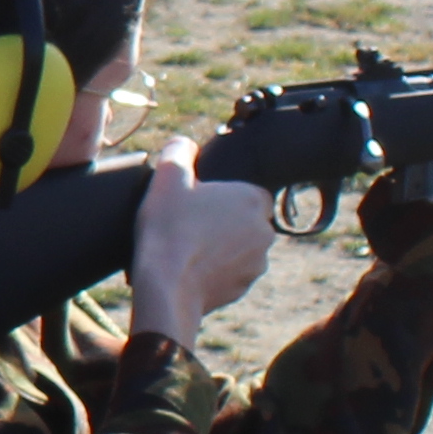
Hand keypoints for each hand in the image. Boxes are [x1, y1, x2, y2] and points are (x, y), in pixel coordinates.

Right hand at [123, 135, 280, 354]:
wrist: (167, 286)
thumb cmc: (169, 228)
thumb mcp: (166, 178)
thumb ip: (178, 152)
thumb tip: (184, 145)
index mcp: (253, 199)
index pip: (248, 191)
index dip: (221, 195)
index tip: (197, 202)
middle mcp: (265, 232)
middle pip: (244, 220)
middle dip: (222, 222)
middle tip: (188, 224)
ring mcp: (257, 263)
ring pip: (239, 248)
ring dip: (220, 247)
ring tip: (185, 249)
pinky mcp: (242, 288)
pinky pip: (231, 273)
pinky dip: (214, 271)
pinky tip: (187, 270)